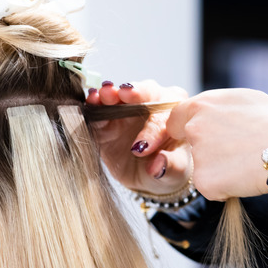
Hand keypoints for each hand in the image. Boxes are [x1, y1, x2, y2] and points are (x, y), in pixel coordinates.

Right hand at [86, 80, 191, 194]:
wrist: (148, 175)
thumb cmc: (169, 167)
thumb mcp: (175, 172)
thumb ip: (170, 167)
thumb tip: (157, 167)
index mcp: (176, 114)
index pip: (166, 116)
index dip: (152, 130)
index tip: (142, 148)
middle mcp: (153, 104)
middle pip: (146, 92)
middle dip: (134, 93)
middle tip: (124, 93)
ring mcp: (127, 109)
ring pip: (120, 95)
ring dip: (111, 94)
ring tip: (103, 95)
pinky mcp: (106, 119)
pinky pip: (100, 109)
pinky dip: (94, 105)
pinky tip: (91, 102)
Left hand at [166, 88, 267, 199]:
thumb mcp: (246, 100)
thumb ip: (219, 107)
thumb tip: (211, 113)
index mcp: (202, 105)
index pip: (176, 118)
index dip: (187, 128)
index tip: (203, 136)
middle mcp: (194, 128)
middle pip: (190, 144)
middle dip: (206, 149)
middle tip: (235, 152)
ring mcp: (198, 156)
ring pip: (202, 166)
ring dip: (218, 168)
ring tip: (247, 163)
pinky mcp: (204, 181)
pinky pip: (211, 187)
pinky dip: (224, 187)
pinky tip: (245, 178)